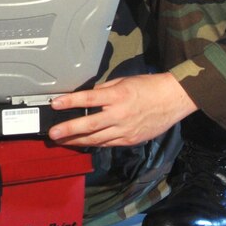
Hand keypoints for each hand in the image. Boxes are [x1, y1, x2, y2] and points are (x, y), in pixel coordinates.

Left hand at [47, 73, 197, 146]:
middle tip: (52, 133)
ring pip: (97, 139)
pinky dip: (94, 143)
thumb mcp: (123, 82)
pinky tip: (83, 143)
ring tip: (62, 141)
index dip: (70, 101)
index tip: (55, 103)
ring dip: (77, 141)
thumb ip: (103, 90)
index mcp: (118, 96)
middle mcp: (120, 114)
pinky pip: (109, 143)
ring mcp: (126, 130)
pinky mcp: (131, 140)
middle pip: (90, 124)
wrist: (173, 99)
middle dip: (69, 130)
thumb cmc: (148, 87)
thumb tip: (86, 96)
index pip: (89, 98)